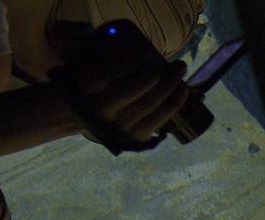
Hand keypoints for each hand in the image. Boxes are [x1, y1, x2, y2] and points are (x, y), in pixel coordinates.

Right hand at [50, 24, 189, 146]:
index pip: (103, 76)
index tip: (142, 50)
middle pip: (129, 91)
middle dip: (152, 74)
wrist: (93, 114)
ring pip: (147, 105)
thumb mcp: (84, 61)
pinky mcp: (135, 137)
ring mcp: (118, 127)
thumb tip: (110, 38)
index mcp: (82, 90)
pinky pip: (158, 120)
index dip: (125, 63)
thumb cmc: (94, 79)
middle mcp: (99, 111)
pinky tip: (182, 89)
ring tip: (179, 67)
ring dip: (169, 84)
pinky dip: (174, 103)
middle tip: (164, 60)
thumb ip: (90, 50)